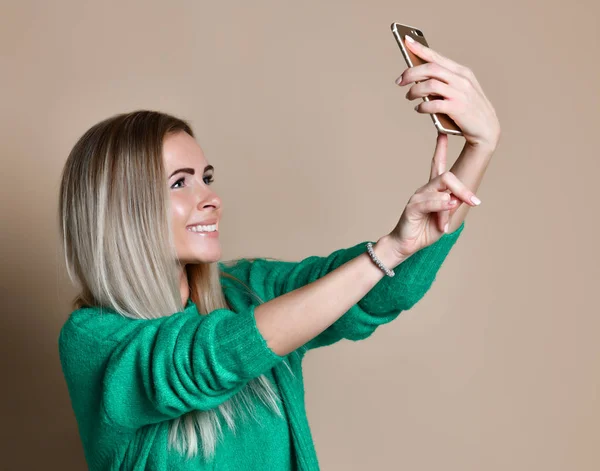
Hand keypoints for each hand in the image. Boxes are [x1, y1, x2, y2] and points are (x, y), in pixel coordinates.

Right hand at [386, 132, 480, 259]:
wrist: (406, 244)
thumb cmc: (426, 230)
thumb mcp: (445, 218)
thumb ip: (452, 206)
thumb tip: (461, 197)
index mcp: (433, 191)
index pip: (437, 165)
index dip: (440, 149)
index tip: (443, 134)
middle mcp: (425, 190)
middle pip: (446, 177)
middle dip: (463, 189)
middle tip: (475, 202)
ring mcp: (417, 197)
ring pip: (440, 189)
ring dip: (453, 200)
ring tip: (458, 209)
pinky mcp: (412, 208)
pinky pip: (429, 202)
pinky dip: (441, 204)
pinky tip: (448, 206)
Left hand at [396, 35, 500, 151]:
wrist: (487, 129)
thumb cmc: (469, 109)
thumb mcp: (460, 90)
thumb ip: (444, 82)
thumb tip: (419, 78)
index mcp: (462, 72)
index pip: (437, 57)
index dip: (421, 49)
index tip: (406, 41)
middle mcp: (462, 79)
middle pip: (430, 68)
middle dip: (411, 73)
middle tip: (399, 81)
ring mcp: (460, 93)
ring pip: (430, 84)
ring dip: (414, 91)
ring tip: (409, 96)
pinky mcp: (458, 108)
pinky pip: (433, 104)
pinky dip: (422, 106)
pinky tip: (419, 109)